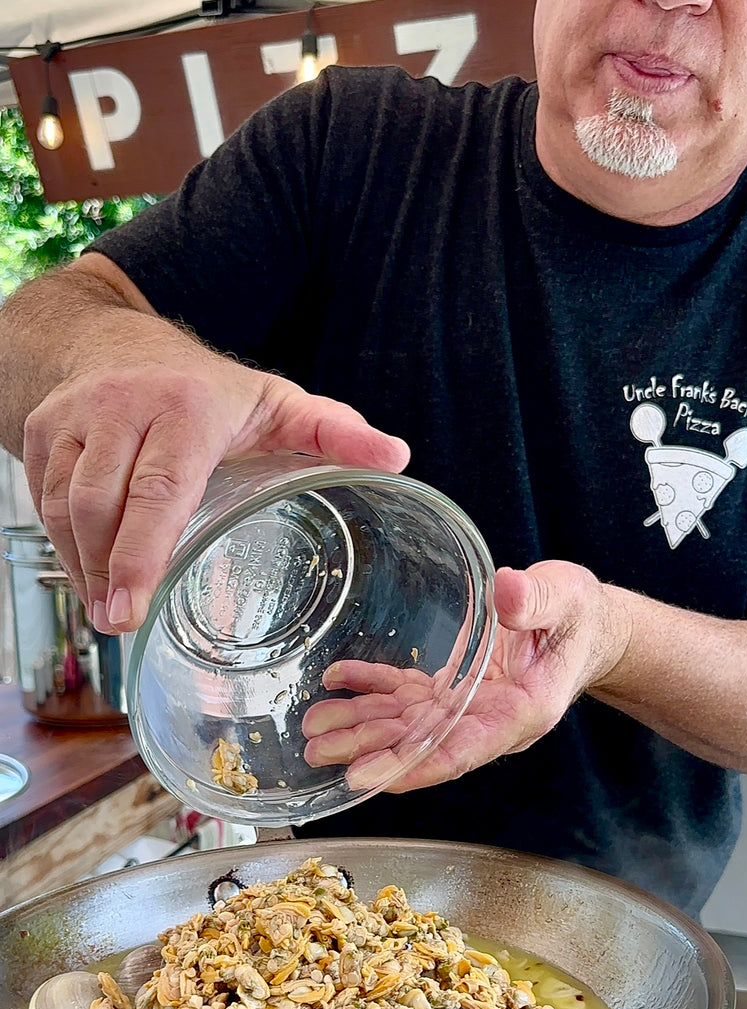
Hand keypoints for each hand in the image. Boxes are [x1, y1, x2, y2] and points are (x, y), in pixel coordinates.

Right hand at [24, 353, 408, 632]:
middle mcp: (124, 406)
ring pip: (65, 507)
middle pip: (102, 506)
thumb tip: (398, 458)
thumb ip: (334, 433)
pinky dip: (64, 545)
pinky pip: (42, 500)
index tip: (132, 608)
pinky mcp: (42, 431)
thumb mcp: (278, 404)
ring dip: (85, 568)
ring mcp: (75, 417)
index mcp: (188, 407)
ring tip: (110, 610)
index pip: (159, 490)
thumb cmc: (209, 388)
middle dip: (108, 576)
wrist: (115, 338)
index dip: (143, 553)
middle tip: (121, 626)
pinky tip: (90, 574)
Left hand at [302, 561, 631, 792]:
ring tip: (313, 729)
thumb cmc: (579, 617)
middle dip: (373, 753)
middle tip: (323, 755)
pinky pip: (404, 694)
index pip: (466, 749)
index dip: (422, 765)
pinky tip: (336, 682)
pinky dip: (370, 688)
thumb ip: (535, 601)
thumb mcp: (566, 600)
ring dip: (359, 728)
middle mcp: (488, 720)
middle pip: (424, 745)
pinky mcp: (450, 689)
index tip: (380, 779)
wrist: (583, 626)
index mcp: (522, 712)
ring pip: (405, 725)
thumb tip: (505, 590)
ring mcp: (466, 708)